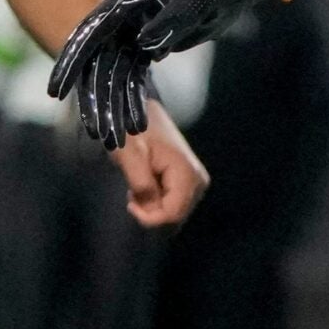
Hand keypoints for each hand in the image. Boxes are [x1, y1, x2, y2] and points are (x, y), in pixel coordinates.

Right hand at [48, 0, 277, 147]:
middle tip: (95, 133)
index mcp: (127, 0)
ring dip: (114, 107)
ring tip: (114, 141)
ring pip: (117, 76)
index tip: (56, 92)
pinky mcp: (153, 47)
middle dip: (95, 99)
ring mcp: (137, 35)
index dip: (71, 62)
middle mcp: (126, 20)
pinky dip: (133, 101)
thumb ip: (171, 19)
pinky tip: (134, 127)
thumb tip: (145, 45)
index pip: (90, 33)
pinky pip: (136, 78)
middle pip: (100, 62)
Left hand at [111, 99, 209, 227]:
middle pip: (176, 215)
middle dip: (151, 212)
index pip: (173, 213)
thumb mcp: (130, 156)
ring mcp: (197, 179)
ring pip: (176, 211)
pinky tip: (148, 185)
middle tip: (133, 193)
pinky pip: (176, 202)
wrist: (141, 111)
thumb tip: (151, 211)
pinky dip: (159, 200)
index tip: (130, 203)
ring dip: (154, 206)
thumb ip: (141, 185)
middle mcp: (198, 179)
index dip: (149, 217)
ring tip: (139, 187)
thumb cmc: (133, 130)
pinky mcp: (191, 179)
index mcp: (186, 172)